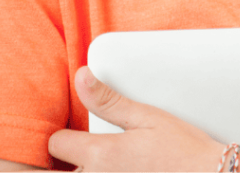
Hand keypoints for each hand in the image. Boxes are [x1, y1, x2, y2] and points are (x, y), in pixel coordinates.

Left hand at [48, 65, 226, 171]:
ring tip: (103, 163)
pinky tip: (119, 171)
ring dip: (84, 172)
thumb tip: (81, 77)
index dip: (64, 134)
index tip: (76, 131)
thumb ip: (108, 100)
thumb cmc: (182, 149)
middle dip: (68, 162)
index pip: (57, 144)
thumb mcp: (146, 116)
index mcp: (102, 155)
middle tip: (83, 152)